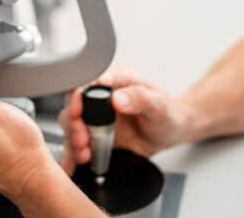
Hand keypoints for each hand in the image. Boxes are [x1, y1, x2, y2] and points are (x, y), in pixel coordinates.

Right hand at [59, 67, 189, 173]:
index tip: (78, 112)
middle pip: (75, 104)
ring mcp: (97, 116)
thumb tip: (118, 98)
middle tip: (82, 140)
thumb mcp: (159, 105)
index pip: (88, 81)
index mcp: (116, 80)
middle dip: (74, 124)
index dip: (78, 96)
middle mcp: (102, 96)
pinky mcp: (96, 134)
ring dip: (73, 140)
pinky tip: (76, 163)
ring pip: (72, 124)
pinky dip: (74, 154)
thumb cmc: (168, 112)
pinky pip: (78, 143)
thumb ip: (140, 98)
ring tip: (83, 154)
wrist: (171, 131)